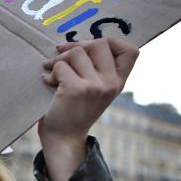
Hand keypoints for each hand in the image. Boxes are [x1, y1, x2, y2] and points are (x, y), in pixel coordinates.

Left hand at [39, 38, 138, 180]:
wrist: (64, 138)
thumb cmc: (74, 110)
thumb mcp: (95, 89)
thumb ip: (97, 69)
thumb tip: (77, 42)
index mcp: (119, 82)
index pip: (131, 51)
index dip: (110, 42)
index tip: (88, 49)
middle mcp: (112, 83)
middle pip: (100, 43)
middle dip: (77, 46)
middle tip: (62, 57)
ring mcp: (96, 86)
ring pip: (77, 52)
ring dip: (59, 60)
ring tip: (54, 74)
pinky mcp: (77, 89)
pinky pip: (61, 65)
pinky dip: (50, 73)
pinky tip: (49, 83)